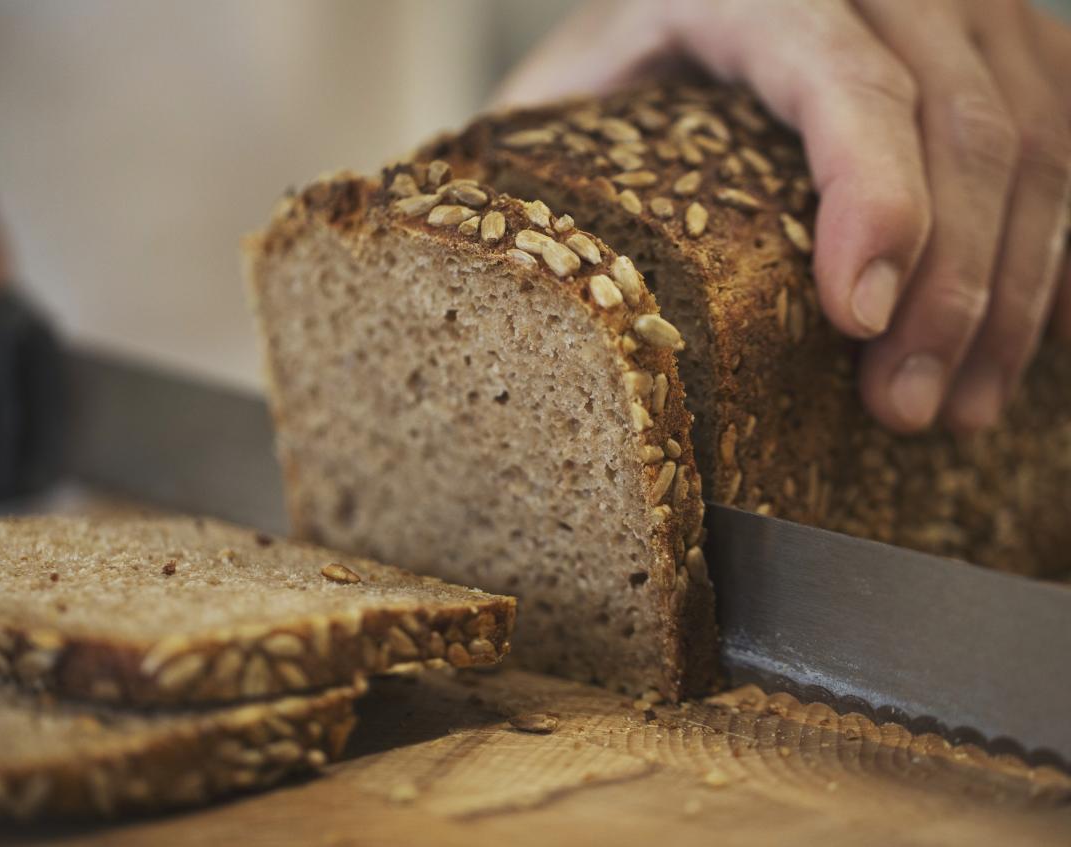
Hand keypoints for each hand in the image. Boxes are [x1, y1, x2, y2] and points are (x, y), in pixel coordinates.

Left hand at [497, 0, 1070, 432]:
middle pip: (956, 116)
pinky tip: (1021, 335)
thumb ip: (541, 164)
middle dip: (951, 286)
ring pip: (1032, 131)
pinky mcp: (994, 33)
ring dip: (1012, 289)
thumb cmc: (601, 81)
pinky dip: (1054, 242)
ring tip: (957, 406)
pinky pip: (1066, 123)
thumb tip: (503, 286)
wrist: (667, 11)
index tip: (863, 324)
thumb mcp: (551, 110)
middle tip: (909, 410)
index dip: (875, 201)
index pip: (840, 77)